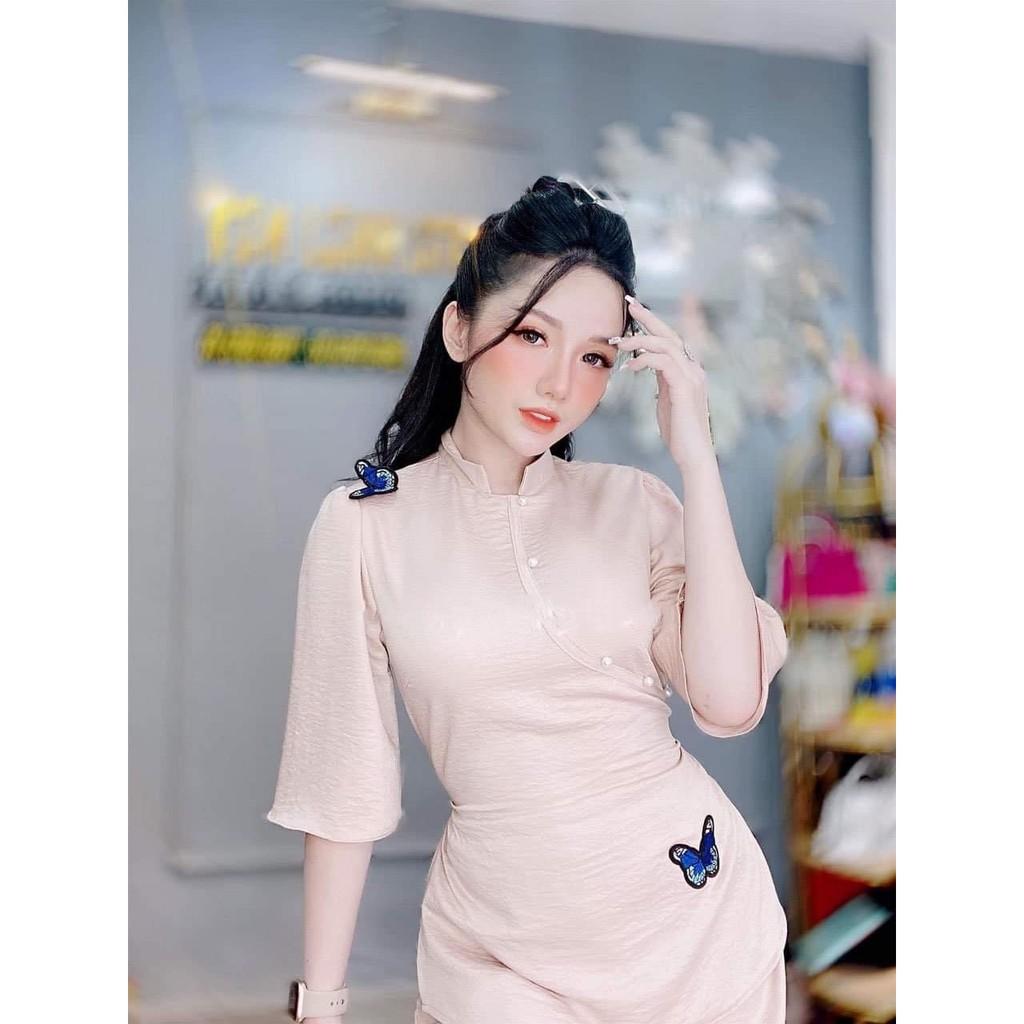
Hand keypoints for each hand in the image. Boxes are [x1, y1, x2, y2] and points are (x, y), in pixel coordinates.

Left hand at [611, 295, 714, 469]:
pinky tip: (630, 367)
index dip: (653, 323)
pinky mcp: (685, 387)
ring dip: (639, 341)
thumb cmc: (679, 432)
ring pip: (666, 345)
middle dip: (648, 316)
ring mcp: (692, 377)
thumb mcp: (667, 399)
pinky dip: (644, 360)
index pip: (671, 339)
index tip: (635, 309)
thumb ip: (662, 380)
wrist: (693, 454)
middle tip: (628, 302)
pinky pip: (663, 362)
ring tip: (619, 343)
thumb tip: (647, 366)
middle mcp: (694, 369)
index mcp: (690, 370)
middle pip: (670, 333)